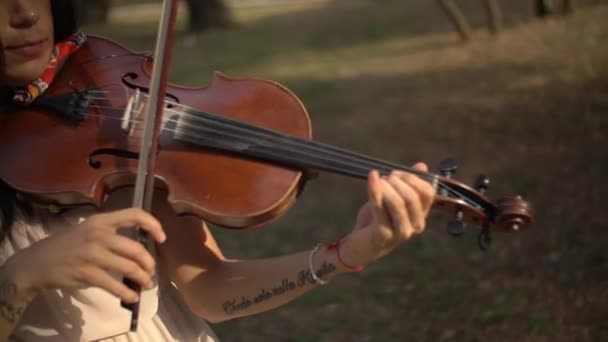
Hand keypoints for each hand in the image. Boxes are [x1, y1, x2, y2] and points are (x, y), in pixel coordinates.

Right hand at [10, 208, 165, 302]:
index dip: (153, 225)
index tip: (162, 238)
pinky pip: (115, 285)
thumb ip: (112, 234)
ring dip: (142, 278)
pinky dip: (128, 293)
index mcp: (101, 220)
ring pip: (129, 268)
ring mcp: (93, 255)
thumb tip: (140, 248)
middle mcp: (98, 235)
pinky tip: (132, 297)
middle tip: (150, 270)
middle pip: (136, 248)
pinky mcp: (87, 274)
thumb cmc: (67, 246)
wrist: (36, 263)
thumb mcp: (88, 230)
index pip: (135, 214)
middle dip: (148, 262)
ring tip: (146, 283)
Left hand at [339, 163, 435, 268]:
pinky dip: (375, 190)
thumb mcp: (392, 199)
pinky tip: (372, 177)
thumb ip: (407, 184)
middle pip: (413, 197)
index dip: (414, 178)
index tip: (397, 172)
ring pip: (398, 203)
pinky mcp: (383, 234)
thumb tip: (422, 166)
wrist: (360, 246)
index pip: (429, 193)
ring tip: (378, 180)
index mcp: (421, 215)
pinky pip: (380, 209)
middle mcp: (415, 225)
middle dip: (398, 181)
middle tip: (385, 177)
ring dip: (386, 187)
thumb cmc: (378, 220)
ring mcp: (401, 232)